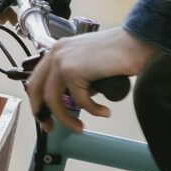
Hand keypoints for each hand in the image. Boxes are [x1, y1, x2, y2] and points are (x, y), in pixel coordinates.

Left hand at [24, 26, 157, 132]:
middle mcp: (55, 53)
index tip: (46, 116)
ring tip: (80, 128)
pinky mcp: (73, 71)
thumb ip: (77, 75)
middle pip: (36, 90)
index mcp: (57, 50)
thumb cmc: (118, 52)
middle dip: (42, 112)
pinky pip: (79, 101)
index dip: (38, 101)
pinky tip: (104, 111)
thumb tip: (73, 98)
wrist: (134, 42)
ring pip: (54, 100)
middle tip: (51, 128)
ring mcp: (62, 61)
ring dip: (66, 118)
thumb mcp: (88, 63)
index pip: (37, 79)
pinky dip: (92, 110)